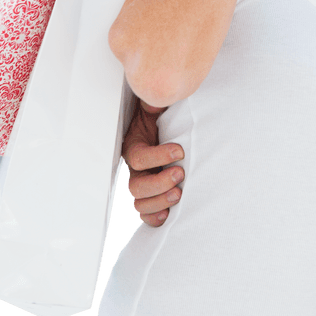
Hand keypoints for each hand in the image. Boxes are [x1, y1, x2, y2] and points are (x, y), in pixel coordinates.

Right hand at [122, 99, 184, 226]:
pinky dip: (154, 218)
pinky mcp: (154, 194)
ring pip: (140, 202)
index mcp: (135, 146)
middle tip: (180, 173)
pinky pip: (147, 213)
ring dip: (159, 201)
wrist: (172, 128)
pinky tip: (167, 215)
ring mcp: (144, 182)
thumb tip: (156, 98)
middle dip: (159, 182)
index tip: (180, 151)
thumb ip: (156, 102)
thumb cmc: (165, 117)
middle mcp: (136, 168)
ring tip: (179, 194)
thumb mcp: (158, 107)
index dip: (158, 156)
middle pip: (136, 185)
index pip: (139, 157)